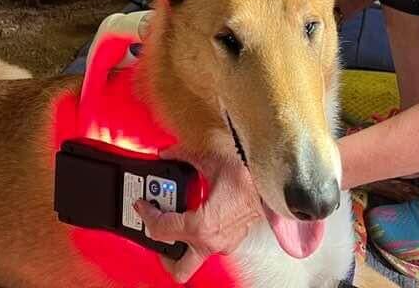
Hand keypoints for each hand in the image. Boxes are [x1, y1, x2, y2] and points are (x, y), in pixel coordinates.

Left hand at [134, 150, 262, 283]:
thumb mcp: (209, 158)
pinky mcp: (234, 239)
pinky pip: (210, 243)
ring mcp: (224, 244)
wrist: (276, 179)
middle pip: (178, 267)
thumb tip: (167, 153)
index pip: (161, 229)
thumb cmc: (249, 172)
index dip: (146, 214)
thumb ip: (182, 155)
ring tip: (176, 218)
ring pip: (195, 257)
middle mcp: (211, 242)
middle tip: (157, 227)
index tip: (142, 204)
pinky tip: (199, 211)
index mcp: (201, 227)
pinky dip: (199, 231)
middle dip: (162, 252)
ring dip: (182, 241)